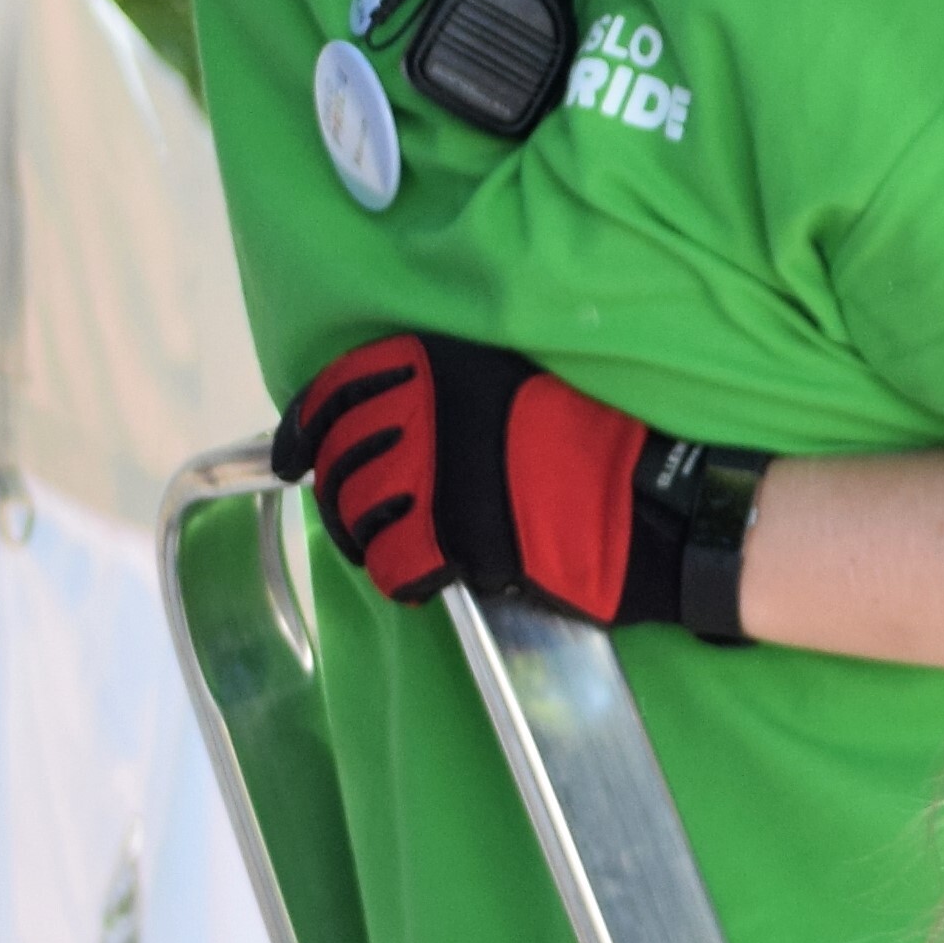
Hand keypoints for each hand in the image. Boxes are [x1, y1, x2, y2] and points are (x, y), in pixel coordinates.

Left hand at [273, 332, 649, 618]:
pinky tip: (428, 575)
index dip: (302, 433)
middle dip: (345, 498)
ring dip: (373, 539)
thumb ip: (442, 388)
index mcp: (434, 365)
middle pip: (340, 464)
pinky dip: (403, 578)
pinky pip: (392, 566)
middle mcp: (422, 411)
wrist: (651, 499)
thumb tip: (371, 416)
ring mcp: (432, 475)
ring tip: (406, 547)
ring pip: (357, 517)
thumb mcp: (510, 381)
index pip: (332, 393)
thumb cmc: (590, 440)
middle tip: (371, 518)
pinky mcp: (448, 536)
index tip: (292, 460)